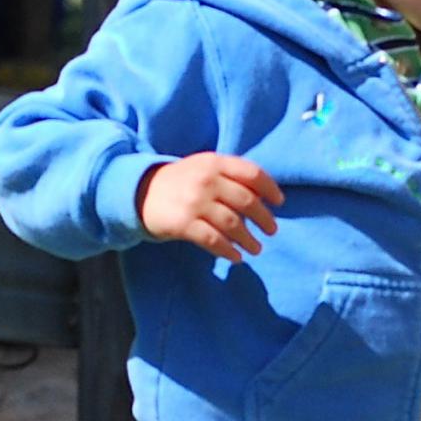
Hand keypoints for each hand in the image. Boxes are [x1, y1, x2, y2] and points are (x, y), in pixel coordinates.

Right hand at [137, 152, 284, 262]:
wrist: (140, 192)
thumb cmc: (182, 181)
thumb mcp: (205, 167)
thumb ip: (231, 175)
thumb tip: (265, 197)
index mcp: (215, 162)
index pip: (252, 173)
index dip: (270, 189)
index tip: (279, 202)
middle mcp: (206, 180)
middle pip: (247, 201)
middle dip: (264, 218)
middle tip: (272, 230)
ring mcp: (194, 202)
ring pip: (232, 224)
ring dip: (248, 239)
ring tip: (256, 248)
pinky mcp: (183, 224)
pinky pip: (213, 240)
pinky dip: (228, 251)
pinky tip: (236, 258)